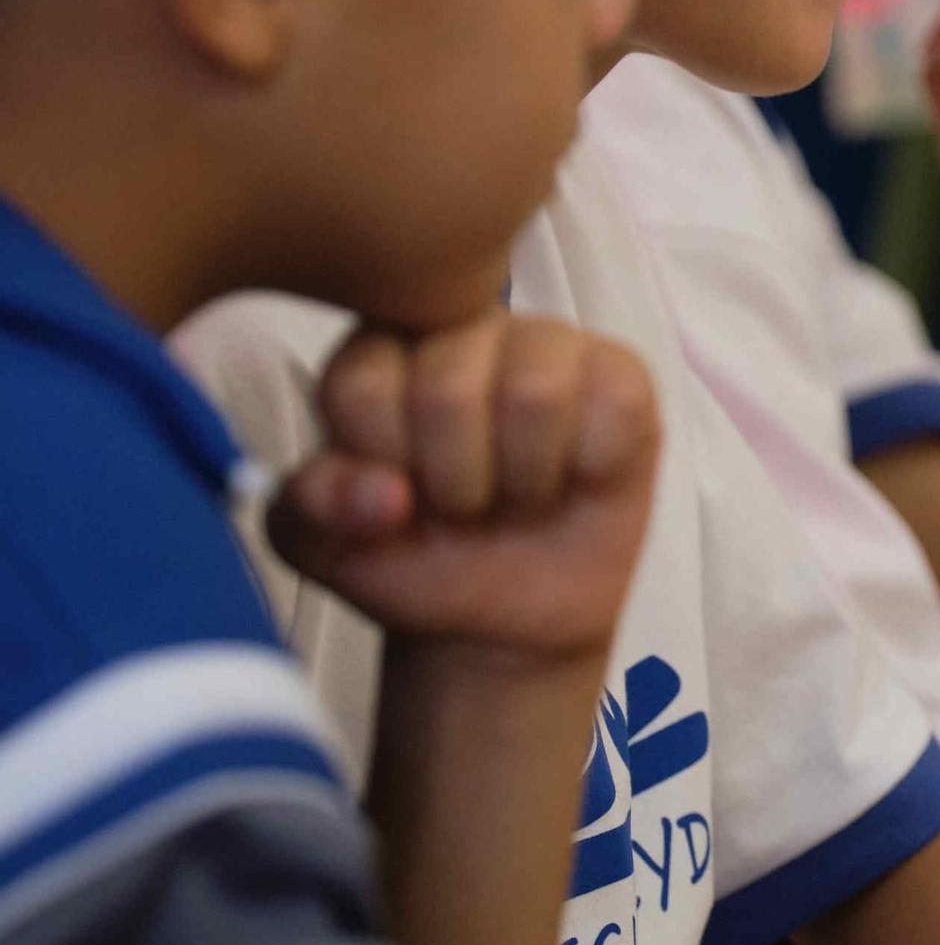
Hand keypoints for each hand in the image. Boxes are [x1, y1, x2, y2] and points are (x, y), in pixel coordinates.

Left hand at [267, 312, 657, 657]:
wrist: (503, 618)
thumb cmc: (415, 556)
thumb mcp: (327, 544)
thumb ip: (314, 505)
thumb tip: (387, 495)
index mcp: (377, 347)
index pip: (360, 387)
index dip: (379, 464)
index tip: (395, 495)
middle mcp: (463, 325)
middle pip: (448, 391)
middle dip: (455, 482)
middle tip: (466, 502)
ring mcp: (548, 340)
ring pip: (534, 392)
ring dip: (523, 477)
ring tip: (517, 491)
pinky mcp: (621, 372)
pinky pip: (613, 405)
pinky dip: (590, 465)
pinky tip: (573, 477)